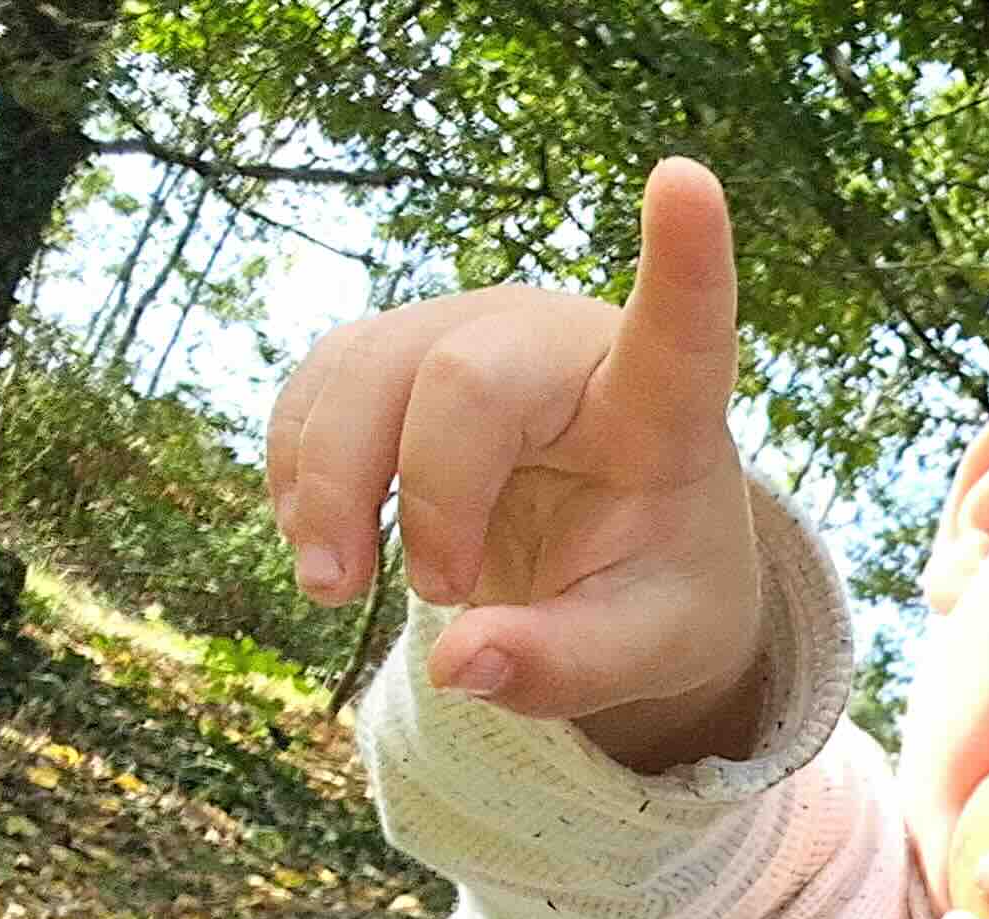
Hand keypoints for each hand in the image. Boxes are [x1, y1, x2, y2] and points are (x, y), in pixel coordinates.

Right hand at [267, 158, 759, 753]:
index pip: (681, 326)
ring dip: (329, 487)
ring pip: (364, 372)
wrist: (617, 554)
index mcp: (662, 407)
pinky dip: (300, 471)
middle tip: (437, 597)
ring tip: (335, 592)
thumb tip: (460, 667)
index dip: (685, 257)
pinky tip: (317, 543)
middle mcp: (559, 343)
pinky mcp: (397, 353)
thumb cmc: (656, 588)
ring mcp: (468, 334)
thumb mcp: (646, 652)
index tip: (689, 180)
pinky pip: (318, 390)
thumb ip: (567, 668)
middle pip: (460, 380)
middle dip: (424, 497)